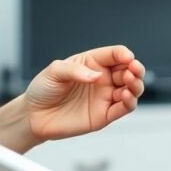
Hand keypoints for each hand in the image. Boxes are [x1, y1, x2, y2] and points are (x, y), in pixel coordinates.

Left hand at [25, 45, 144, 140]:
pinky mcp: (104, 115)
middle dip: (136, 69)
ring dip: (137, 84)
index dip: (124, 54)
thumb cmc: (43, 89)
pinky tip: (127, 96)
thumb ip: (75, 71)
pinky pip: (124, 108)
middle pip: (128, 70)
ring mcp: (105, 96)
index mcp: (92, 63)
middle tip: (133, 69)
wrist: (34, 116)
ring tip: (130, 82)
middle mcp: (102, 78)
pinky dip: (130, 102)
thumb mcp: (54, 71)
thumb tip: (98, 76)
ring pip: (132, 89)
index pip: (115, 54)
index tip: (127, 57)